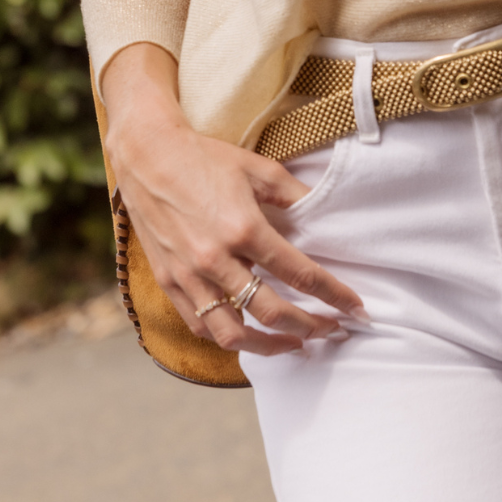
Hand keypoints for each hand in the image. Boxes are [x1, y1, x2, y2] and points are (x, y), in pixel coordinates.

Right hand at [100, 43, 364, 355]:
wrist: (146, 155)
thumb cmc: (203, 158)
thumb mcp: (257, 168)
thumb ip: (293, 195)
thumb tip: (323, 213)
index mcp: (244, 228)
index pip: (300, 273)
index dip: (333, 294)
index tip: (355, 308)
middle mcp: (216, 259)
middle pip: (272, 312)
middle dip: (309, 327)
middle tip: (332, 330)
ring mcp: (189, 275)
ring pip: (234, 334)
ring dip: (269, 346)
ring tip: (294, 344)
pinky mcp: (169, 282)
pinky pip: (201, 325)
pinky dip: (228, 337)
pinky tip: (248, 334)